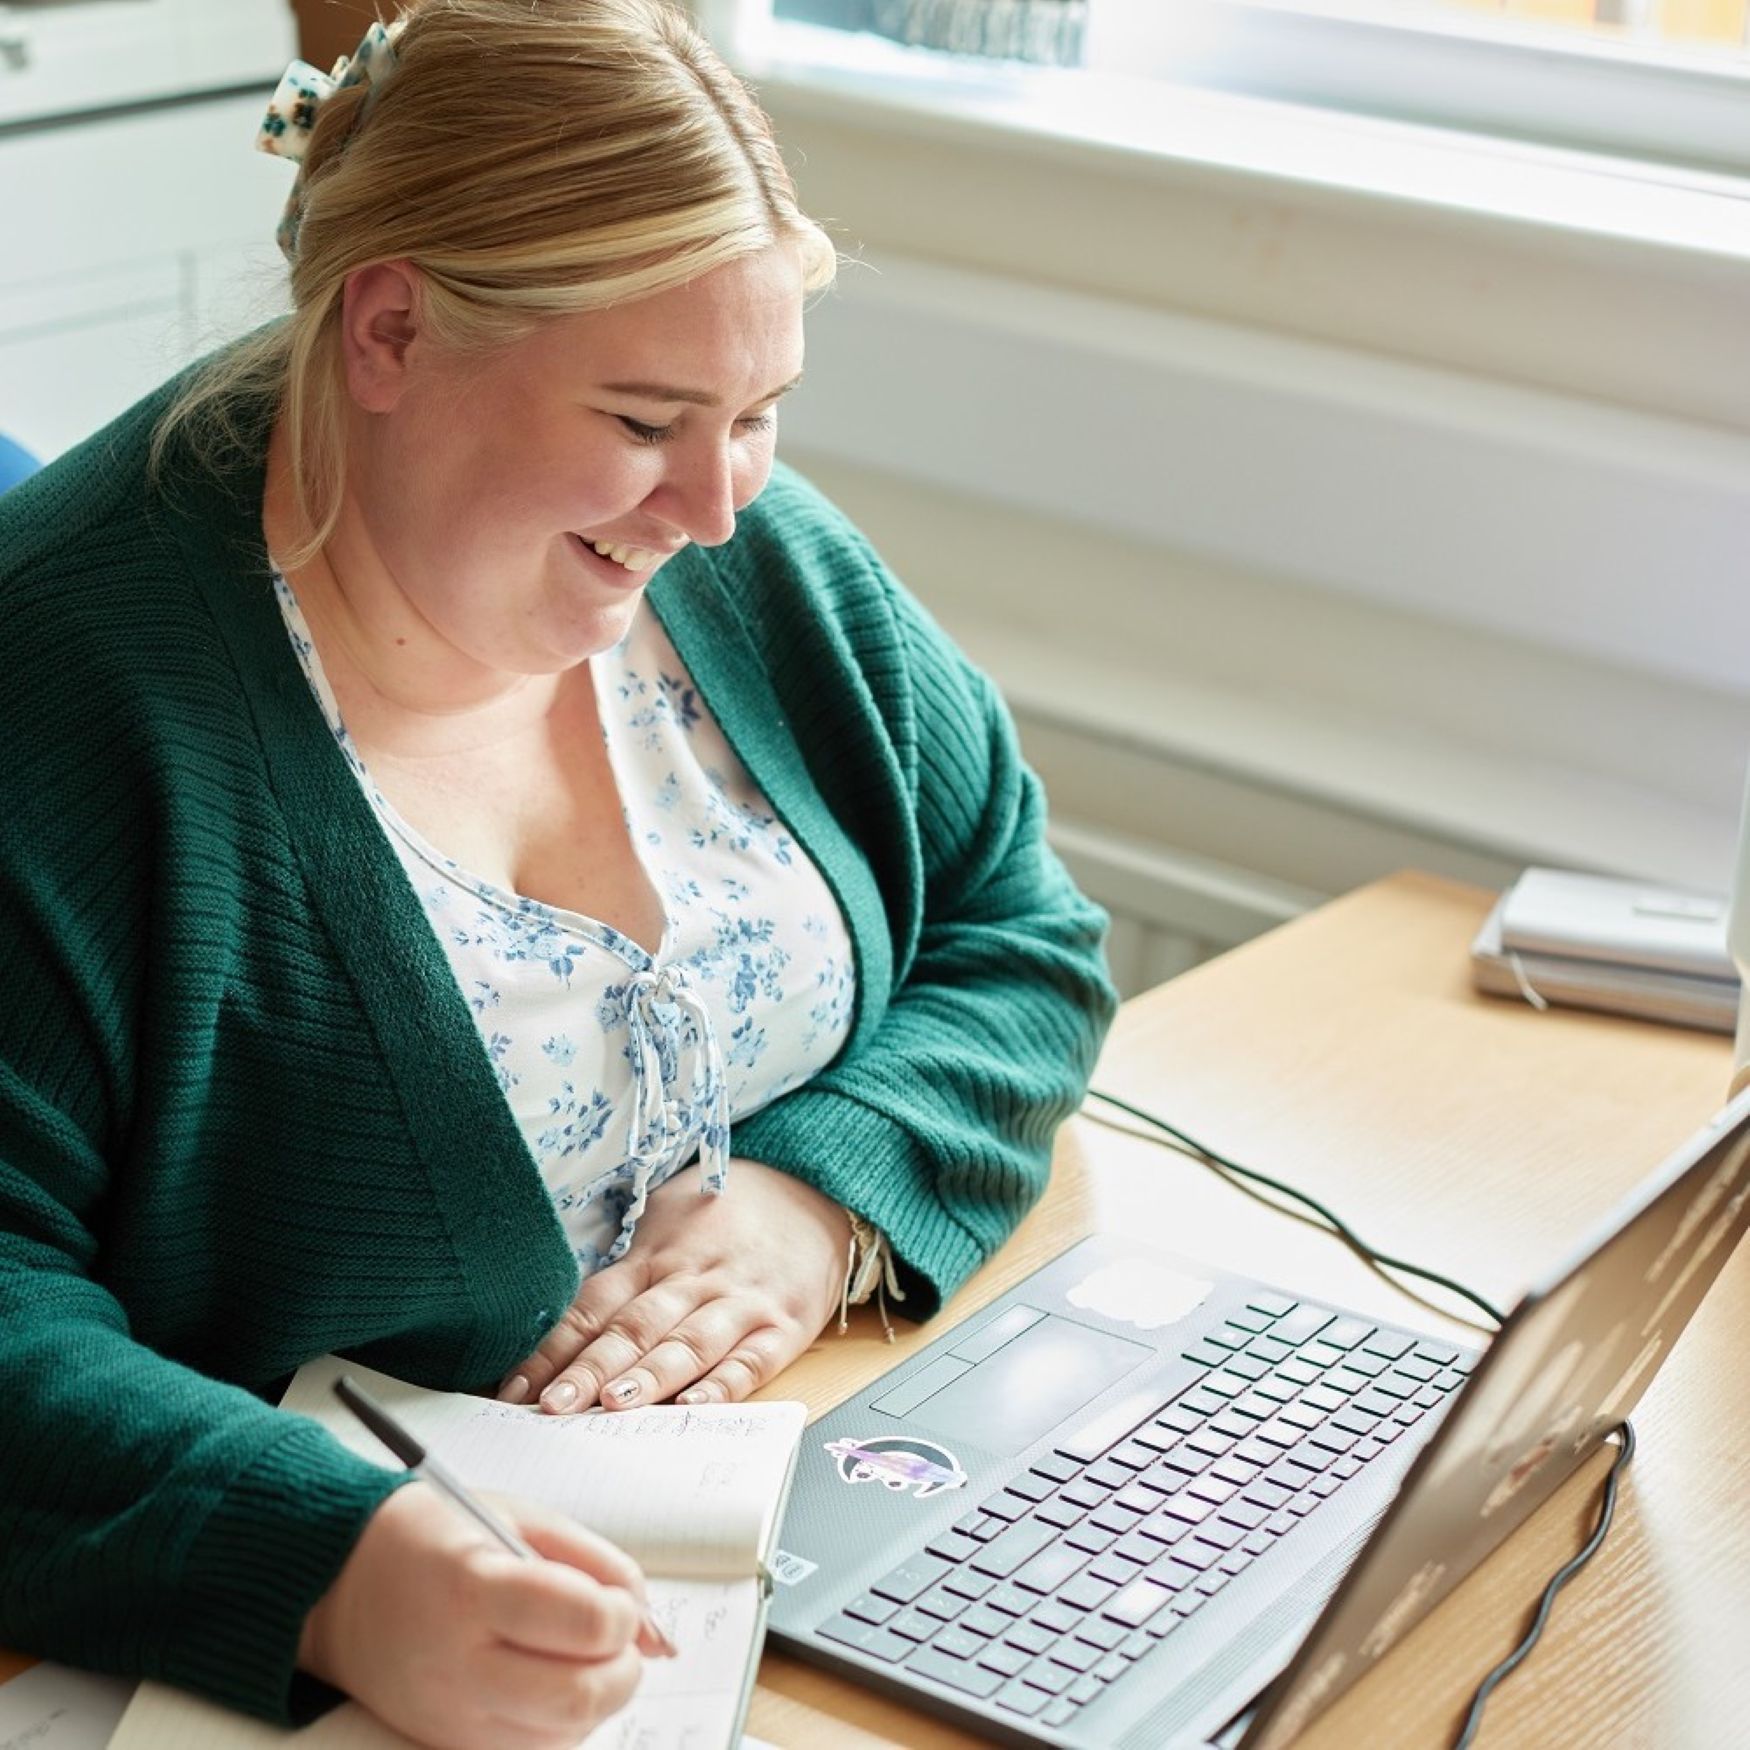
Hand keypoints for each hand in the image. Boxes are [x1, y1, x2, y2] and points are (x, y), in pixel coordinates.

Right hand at [299, 1483, 662, 1749]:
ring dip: (596, 1697)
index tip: (619, 1600)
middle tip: (619, 1637)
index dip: (622, 1614)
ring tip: (575, 1652)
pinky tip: (548, 1679)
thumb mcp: (517, 1517)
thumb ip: (593, 1561)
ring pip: (565, 1735)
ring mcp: (452, 1717)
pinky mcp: (450, 1746)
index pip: (583, 1622)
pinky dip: (561, 1722)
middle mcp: (459, 1665)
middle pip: (580, 1697)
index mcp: (474, 1590)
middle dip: (623, 1668)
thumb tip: (647, 1619)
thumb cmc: (436, 1540)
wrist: (342, 1589)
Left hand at [501, 1157, 851, 1413]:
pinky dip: (723, 1384)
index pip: (594, 1305)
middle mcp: (693, 1280)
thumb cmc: (726, 1215)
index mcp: (654, 1257)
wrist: (813, 1190)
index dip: (554, 1348)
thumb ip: (623, 1273)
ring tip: (612, 1406)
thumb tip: (558, 1328)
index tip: (515, 1388)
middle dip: (590, 1369)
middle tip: (552, 1406)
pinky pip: (751, 1359)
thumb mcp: (665, 1221)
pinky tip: (695, 1406)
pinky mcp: (783, 1325)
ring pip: (688, 1344)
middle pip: (634, 1328)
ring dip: (648, 1377)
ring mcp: (739, 1303)